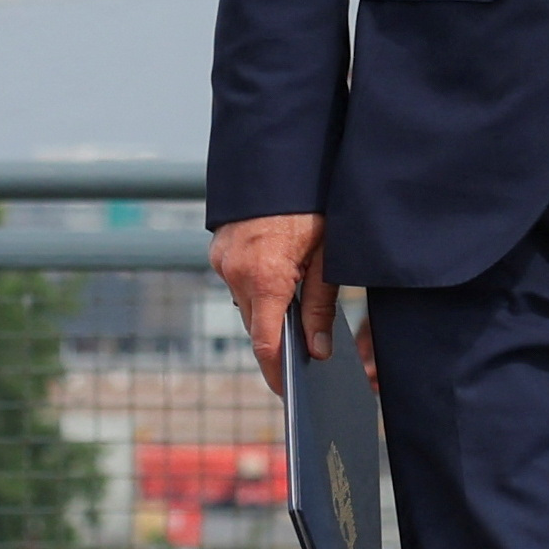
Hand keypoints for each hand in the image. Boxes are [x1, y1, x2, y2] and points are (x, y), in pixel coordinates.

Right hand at [212, 213, 329, 395]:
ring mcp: (222, 259)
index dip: (277, 373)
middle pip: (255, 325)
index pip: (265, 344)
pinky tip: (282, 278)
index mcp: (265, 277)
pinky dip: (258, 288)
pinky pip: (238, 281)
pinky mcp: (219, 248)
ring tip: (298, 307)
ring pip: (247, 303)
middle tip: (307, 351)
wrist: (280, 156)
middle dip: (277, 340)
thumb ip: (321, 306)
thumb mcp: (329, 255)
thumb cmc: (312, 203)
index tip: (290, 393)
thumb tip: (317, 351)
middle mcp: (234, 272)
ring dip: (268, 310)